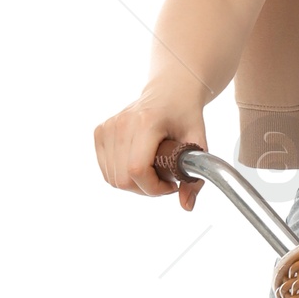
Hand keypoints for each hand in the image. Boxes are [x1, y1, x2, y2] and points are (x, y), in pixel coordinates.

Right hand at [93, 99, 207, 211]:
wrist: (169, 91)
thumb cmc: (185, 115)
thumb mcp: (198, 143)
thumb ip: (195, 177)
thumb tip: (187, 206)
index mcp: (146, 122)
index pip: (137, 170)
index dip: (154, 187)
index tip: (171, 184)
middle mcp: (122, 123)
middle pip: (123, 179)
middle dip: (146, 189)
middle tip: (164, 180)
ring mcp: (107, 127)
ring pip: (112, 178)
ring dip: (134, 184)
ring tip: (153, 171)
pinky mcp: (100, 132)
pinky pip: (106, 170)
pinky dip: (122, 175)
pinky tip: (138, 165)